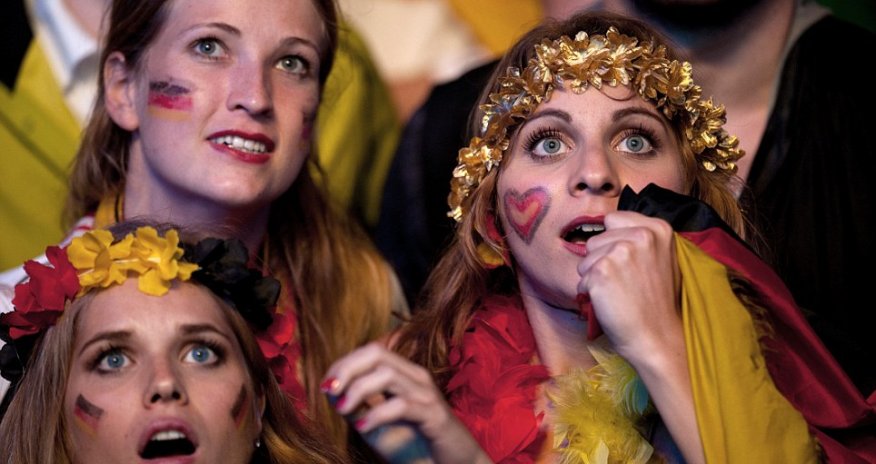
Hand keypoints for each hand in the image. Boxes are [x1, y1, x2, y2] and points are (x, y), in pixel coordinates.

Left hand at [322, 342, 491, 463]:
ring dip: (358, 389)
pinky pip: (402, 406)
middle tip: (329, 389)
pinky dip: (377, 414)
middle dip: (347, 368)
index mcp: (404, 374)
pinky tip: (363, 427)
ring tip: (342, 409)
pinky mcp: (434, 416)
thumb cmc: (414, 445)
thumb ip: (356, 405)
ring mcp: (427, 394)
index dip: (343, 363)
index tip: (325, 385)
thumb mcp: (376, 423)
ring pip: (388, 375)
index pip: (370, 352)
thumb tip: (330, 389)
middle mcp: (416, 377)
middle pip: (377, 353)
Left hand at [576, 211, 681, 360]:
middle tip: (624, 282)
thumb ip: (639, 238)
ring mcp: (620, 252)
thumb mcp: (662, 258)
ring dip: (594, 275)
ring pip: (585, 257)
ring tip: (618, 292)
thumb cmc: (657, 302)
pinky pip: (581, 278)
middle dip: (601, 259)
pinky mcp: (601, 271)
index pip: (613, 219)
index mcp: (658, 229)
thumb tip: (609, 224)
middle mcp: (640, 236)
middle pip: (596, 238)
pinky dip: (589, 292)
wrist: (658, 337)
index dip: (613, 241)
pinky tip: (610, 302)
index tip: (626, 261)